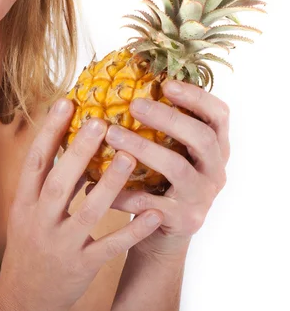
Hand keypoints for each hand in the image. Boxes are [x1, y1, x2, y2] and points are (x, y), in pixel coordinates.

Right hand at [0, 98, 163, 310]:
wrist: (24, 296)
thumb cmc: (29, 243)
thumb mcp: (26, 210)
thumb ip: (45, 180)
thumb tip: (69, 140)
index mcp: (24, 202)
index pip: (35, 161)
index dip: (49, 130)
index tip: (66, 101)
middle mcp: (40, 220)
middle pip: (59, 182)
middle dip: (78, 151)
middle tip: (100, 121)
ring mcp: (61, 244)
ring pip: (87, 211)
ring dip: (108, 184)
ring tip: (128, 155)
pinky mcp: (82, 265)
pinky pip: (111, 246)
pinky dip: (132, 229)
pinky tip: (153, 212)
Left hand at [87, 80, 229, 257]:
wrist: (161, 232)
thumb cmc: (159, 177)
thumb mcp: (168, 148)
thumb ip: (157, 121)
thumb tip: (116, 78)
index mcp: (215, 146)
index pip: (219, 115)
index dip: (197, 96)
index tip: (167, 83)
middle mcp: (215, 169)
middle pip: (201, 138)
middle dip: (168, 118)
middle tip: (134, 105)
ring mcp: (202, 196)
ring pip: (177, 168)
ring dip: (143, 148)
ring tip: (111, 134)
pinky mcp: (184, 219)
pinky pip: (149, 202)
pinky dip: (121, 191)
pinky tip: (93, 183)